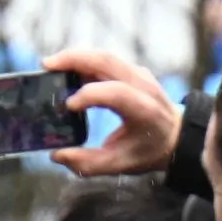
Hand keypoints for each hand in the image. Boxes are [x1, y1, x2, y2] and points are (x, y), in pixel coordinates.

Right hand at [45, 45, 180, 179]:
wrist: (175, 134)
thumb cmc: (146, 150)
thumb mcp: (119, 165)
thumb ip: (87, 164)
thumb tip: (56, 155)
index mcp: (143, 109)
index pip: (115, 92)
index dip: (88, 95)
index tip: (66, 107)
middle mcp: (142, 84)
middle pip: (107, 60)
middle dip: (74, 59)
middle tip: (46, 66)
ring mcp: (138, 73)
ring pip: (105, 55)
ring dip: (76, 57)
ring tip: (51, 66)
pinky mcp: (131, 70)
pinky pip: (106, 60)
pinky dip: (84, 61)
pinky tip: (66, 71)